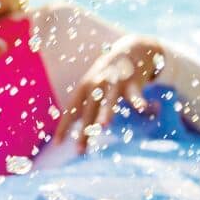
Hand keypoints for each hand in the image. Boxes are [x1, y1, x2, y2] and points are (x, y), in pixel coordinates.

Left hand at [55, 36, 167, 153]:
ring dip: (107, 112)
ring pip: (110, 100)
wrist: (133, 49)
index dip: (64, 126)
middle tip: (80, 151)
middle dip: (85, 131)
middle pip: (89, 111)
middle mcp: (97, 83)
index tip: (58, 143)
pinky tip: (142, 108)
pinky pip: (135, 93)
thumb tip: (68, 126)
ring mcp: (115, 82)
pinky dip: (138, 100)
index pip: (72, 109)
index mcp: (85, 87)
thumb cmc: (109, 74)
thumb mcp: (93, 86)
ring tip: (104, 126)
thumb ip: (83, 105)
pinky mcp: (133, 81)